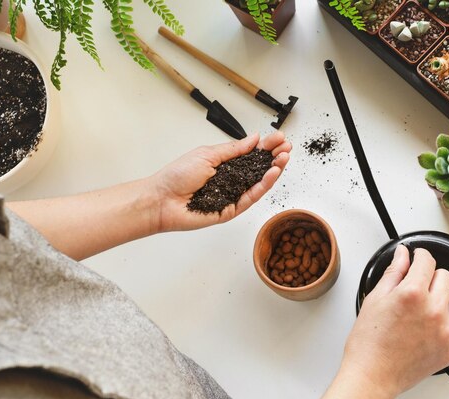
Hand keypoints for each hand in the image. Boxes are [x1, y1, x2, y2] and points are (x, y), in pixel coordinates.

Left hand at [150, 131, 290, 232]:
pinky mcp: (232, 210)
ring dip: (273, 170)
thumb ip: (233, 149)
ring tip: (284, 158)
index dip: (266, 146)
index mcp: (225, 164)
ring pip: (259, 183)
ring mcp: (232, 195)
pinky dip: (263, 186)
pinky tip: (271, 173)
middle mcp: (231, 180)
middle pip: (259, 168)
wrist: (162, 199)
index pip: (251, 154)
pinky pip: (251, 197)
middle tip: (287, 147)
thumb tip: (253, 139)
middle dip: (274, 157)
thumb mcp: (207, 154)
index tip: (279, 138)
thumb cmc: (177, 176)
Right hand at [341, 246, 448, 398]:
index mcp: (412, 294)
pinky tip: (432, 323)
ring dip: (441, 297)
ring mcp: (446, 329)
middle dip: (429, 277)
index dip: (419, 256)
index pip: (426, 261)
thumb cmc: (369, 342)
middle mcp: (433, 310)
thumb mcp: (375, 298)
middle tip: (414, 288)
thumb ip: (394, 272)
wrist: (373, 375)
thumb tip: (402, 255)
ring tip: (422, 309)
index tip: (417, 258)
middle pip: (444, 276)